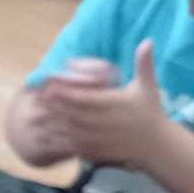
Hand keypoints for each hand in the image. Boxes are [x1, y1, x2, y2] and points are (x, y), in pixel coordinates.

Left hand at [38, 39, 167, 167]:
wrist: (157, 145)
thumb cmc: (150, 112)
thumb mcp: (148, 87)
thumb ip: (144, 64)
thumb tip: (148, 40)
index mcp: (115, 104)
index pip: (85, 97)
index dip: (65, 92)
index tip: (50, 85)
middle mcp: (106, 122)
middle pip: (73, 114)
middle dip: (54, 107)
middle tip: (37, 98)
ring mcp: (101, 139)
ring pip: (70, 132)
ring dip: (52, 123)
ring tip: (36, 114)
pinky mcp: (97, 152)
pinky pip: (73, 147)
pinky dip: (58, 141)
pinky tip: (47, 133)